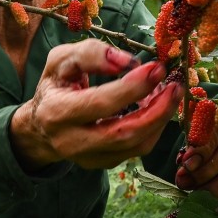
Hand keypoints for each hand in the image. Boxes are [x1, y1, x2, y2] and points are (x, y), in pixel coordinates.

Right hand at [10, 39, 182, 171]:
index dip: (132, 87)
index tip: (156, 68)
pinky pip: (137, 149)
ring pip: (135, 146)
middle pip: (123, 133)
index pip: (100, 103)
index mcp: (57, 112)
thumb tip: (127, 61)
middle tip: (175, 85)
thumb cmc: (55, 85)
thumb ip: (90, 53)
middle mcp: (72, 142)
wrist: (41, 124)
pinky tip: (156, 106)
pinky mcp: (104, 163)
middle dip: (156, 109)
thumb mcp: (61, 59)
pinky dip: (153, 127)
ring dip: (159, 118)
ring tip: (170, 92)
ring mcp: (89, 158)